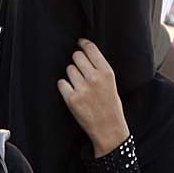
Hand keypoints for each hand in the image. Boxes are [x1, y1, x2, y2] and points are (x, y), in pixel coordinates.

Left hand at [58, 39, 129, 157]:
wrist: (109, 129)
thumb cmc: (111, 106)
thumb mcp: (112, 83)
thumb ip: (99, 68)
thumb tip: (84, 52)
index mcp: (107, 72)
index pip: (91, 49)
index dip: (83, 44)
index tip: (79, 43)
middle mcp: (94, 78)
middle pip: (76, 56)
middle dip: (77, 61)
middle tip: (80, 69)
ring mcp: (82, 88)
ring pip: (69, 69)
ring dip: (71, 75)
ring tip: (80, 86)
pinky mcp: (72, 99)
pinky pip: (61, 83)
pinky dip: (65, 87)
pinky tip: (72, 92)